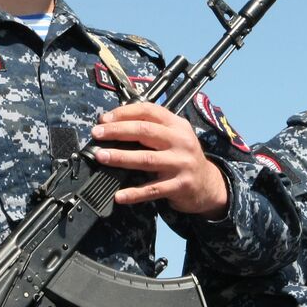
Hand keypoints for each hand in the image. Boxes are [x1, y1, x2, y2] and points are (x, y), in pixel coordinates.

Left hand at [91, 103, 227, 217]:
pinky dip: (134, 193)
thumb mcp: (175, 136)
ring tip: (101, 156)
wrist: (209, 184)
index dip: (124, 113)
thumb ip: (152, 128)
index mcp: (177, 125)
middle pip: (145, 131)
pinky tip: (119, 195)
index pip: (148, 111)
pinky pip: (152, 190)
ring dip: (120, 157)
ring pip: (146, 158)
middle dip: (117, 131)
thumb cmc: (183, 157)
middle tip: (97, 134)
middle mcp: (181, 141)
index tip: (104, 119)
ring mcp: (181, 164)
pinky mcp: (179, 186)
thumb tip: (114, 125)